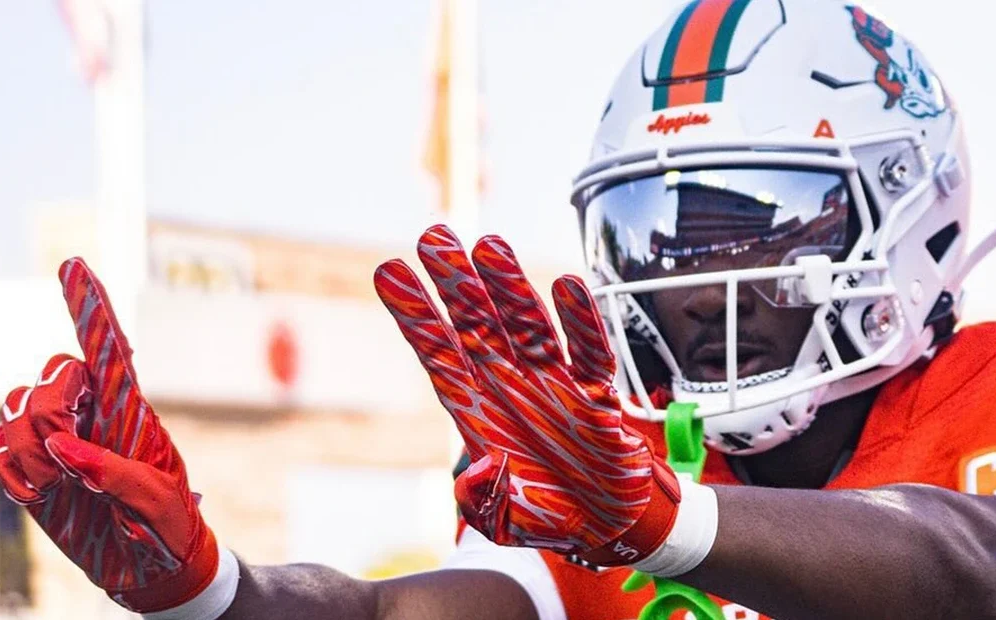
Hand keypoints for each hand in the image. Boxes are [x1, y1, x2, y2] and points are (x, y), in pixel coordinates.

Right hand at [0, 258, 220, 612]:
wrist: (150, 565)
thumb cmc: (168, 524)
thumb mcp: (158, 500)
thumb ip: (117, 473)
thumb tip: (65, 448)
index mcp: (130, 408)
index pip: (108, 347)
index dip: (89, 305)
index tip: (74, 263)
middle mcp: (90, 413)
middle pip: (50, 377)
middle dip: (53, 412)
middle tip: (75, 459)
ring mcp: (57, 438)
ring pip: (16, 411)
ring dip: (33, 453)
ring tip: (65, 487)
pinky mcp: (30, 468)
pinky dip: (11, 473)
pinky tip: (40, 493)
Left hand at [375, 225, 681, 565]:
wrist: (606, 525)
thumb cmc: (548, 514)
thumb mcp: (504, 520)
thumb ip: (483, 500)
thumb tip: (477, 469)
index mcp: (477, 412)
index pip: (441, 354)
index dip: (416, 315)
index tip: (389, 271)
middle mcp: (511, 387)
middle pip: (479, 326)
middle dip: (456, 283)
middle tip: (434, 236)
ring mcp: (554, 385)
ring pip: (529, 327)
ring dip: (512, 288)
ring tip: (490, 246)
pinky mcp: (597, 394)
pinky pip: (590, 353)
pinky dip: (582, 322)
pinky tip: (570, 286)